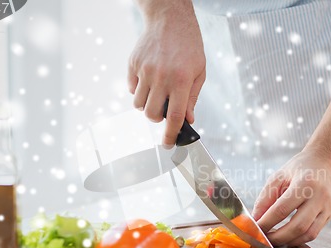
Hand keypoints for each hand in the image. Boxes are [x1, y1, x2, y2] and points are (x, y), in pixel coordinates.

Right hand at [128, 0, 205, 146]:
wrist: (170, 19)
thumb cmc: (189, 46)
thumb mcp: (199, 72)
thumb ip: (192, 98)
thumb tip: (187, 120)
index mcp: (181, 81)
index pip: (174, 117)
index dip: (170, 135)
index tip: (168, 145)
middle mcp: (161, 77)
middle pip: (151, 114)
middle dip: (157, 118)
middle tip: (164, 108)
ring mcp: (145, 70)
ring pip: (138, 105)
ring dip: (147, 105)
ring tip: (157, 92)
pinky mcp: (133, 64)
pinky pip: (131, 89)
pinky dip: (139, 91)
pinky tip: (149, 79)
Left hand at [252, 149, 330, 246]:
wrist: (328, 161)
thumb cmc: (300, 167)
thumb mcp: (279, 176)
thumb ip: (266, 198)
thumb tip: (255, 219)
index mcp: (305, 184)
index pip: (282, 210)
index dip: (266, 223)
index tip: (254, 230)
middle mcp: (319, 197)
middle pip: (297, 227)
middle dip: (277, 237)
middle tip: (263, 240)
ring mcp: (327, 208)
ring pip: (308, 234)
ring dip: (288, 242)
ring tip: (273, 241)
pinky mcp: (330, 215)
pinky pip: (314, 233)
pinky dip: (298, 239)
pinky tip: (286, 237)